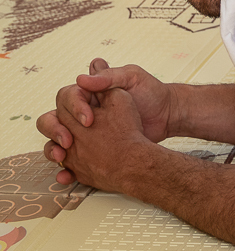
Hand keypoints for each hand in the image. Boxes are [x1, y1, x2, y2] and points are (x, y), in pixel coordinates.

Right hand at [37, 59, 174, 182]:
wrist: (166, 116)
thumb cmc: (151, 92)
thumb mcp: (132, 78)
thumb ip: (109, 76)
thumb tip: (81, 78)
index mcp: (90, 93)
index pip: (67, 97)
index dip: (73, 107)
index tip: (89, 119)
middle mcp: (82, 112)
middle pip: (52, 119)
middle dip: (54, 129)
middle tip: (69, 141)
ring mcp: (84, 132)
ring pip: (55, 140)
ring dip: (52, 149)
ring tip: (62, 156)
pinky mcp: (90, 150)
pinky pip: (70, 161)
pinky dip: (64, 169)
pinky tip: (66, 174)